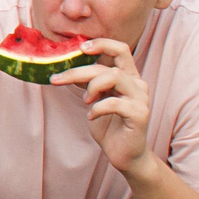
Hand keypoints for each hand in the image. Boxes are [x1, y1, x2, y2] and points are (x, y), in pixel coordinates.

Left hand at [58, 37, 152, 174]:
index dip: (101, 44)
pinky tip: (91, 116)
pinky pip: (115, 103)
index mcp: (128, 76)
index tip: (80, 48)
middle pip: (110, 65)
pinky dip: (97, 108)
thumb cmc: (109, 125)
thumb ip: (89, 81)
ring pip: (114, 77)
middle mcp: (137, 84)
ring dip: (92, 86)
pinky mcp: (140, 114)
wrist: (124, 154)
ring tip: (85, 101)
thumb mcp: (94, 98)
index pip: (121, 49)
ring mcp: (140, 98)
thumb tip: (67, 66)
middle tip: (57, 79)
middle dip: (79, 71)